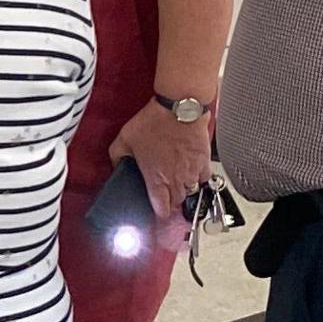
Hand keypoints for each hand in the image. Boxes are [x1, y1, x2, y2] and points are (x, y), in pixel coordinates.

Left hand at [110, 100, 215, 215]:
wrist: (179, 107)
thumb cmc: (155, 121)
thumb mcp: (124, 138)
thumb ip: (118, 156)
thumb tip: (117, 165)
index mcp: (157, 179)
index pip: (161, 210)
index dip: (158, 214)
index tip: (156, 212)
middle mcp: (177, 180)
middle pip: (177, 204)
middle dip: (171, 202)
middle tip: (165, 193)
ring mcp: (193, 172)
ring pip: (191, 192)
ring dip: (184, 190)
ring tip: (177, 180)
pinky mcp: (205, 161)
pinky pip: (204, 179)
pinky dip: (198, 178)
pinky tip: (191, 171)